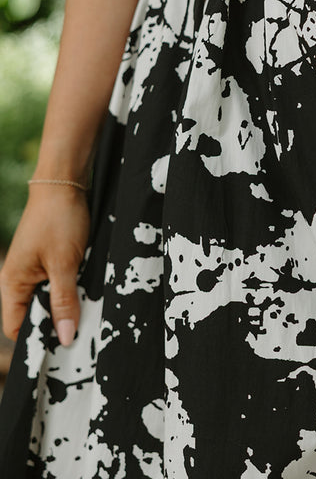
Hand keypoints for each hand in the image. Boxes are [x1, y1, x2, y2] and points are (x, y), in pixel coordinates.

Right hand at [0, 185, 90, 346]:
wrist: (65, 181)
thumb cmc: (59, 219)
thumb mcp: (65, 263)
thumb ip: (64, 300)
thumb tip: (66, 337)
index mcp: (13, 284)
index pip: (18, 328)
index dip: (38, 341)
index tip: (64, 350)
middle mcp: (20, 280)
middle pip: (36, 316)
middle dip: (58, 323)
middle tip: (83, 330)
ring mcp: (34, 269)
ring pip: (50, 300)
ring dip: (68, 304)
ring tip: (88, 307)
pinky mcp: (49, 259)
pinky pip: (59, 284)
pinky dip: (72, 288)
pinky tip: (88, 288)